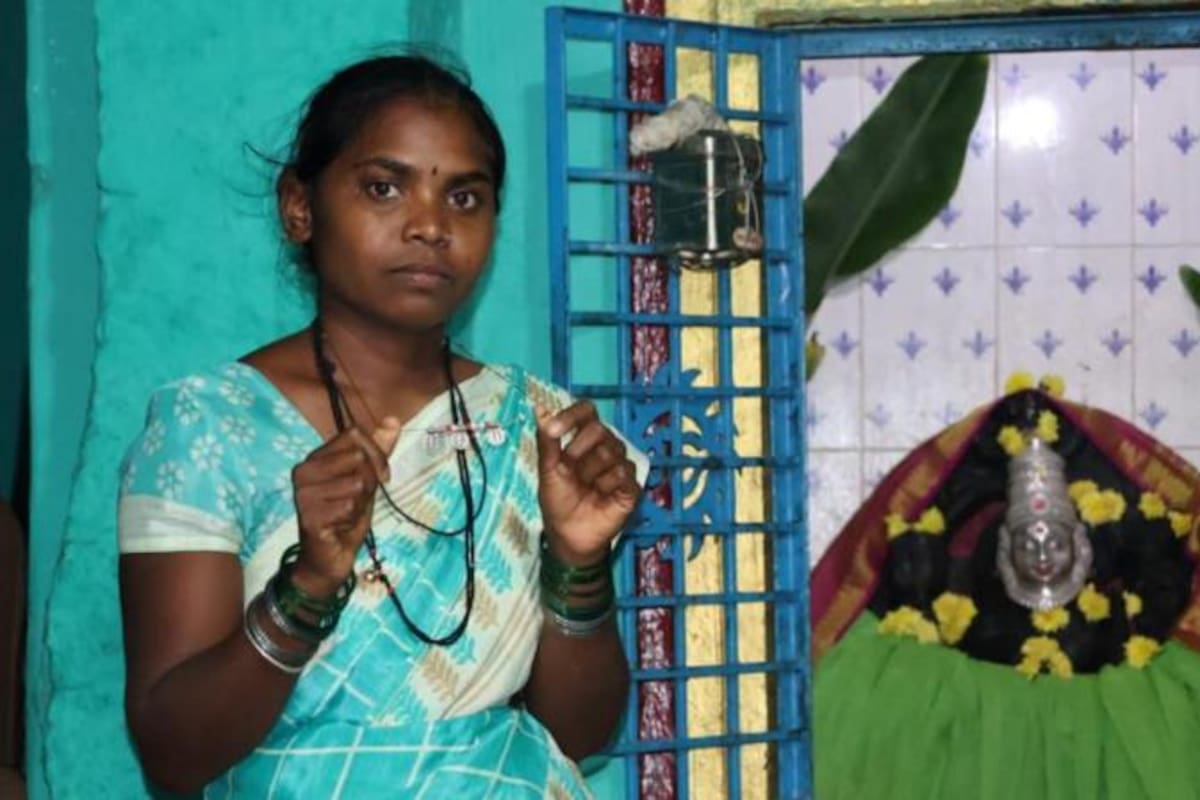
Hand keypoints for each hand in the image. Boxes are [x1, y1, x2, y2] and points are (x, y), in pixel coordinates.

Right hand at [291, 419, 400, 595]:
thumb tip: (393, 419)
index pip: (355, 434)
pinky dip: (352, 518)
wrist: (330, 557)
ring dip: (361, 503)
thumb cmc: (346, 515)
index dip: (376, 454)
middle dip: (370, 481)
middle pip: (358, 457)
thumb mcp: (367, 478)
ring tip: (346, 513)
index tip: (381, 477)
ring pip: (357, 482)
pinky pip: (349, 506)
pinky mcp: (309, 516)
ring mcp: (303, 494)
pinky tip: (340, 525)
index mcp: (315, 457)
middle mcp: (303, 471)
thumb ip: (378, 450)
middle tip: (357, 500)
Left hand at [536, 401, 640, 565]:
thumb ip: (546, 440)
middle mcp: (605, 446)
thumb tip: (540, 409)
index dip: (572, 415)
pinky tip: (601, 496)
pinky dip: (607, 486)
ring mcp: (620, 465)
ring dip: (591, 474)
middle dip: (578, 452)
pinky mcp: (632, 486)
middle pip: (599, 430)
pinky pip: (623, 473)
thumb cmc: (558, 499)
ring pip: (611, 452)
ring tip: (586, 488)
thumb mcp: (547, 469)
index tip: (554, 429)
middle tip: (569, 471)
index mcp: (584, 437)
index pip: (586, 411)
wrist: (568, 534)